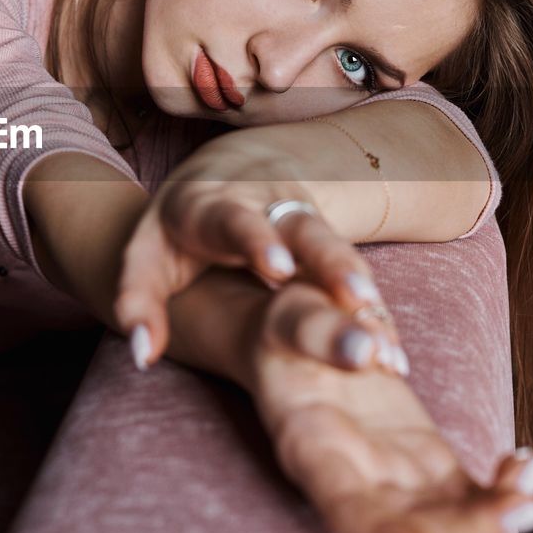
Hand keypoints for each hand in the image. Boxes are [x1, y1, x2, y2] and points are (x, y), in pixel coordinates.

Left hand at [114, 145, 408, 374]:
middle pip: (304, 230)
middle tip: (355, 295)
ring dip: (360, 285)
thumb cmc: (178, 232)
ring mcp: (305, 224)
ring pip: (338, 248)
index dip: (257, 239)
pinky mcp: (328, 247)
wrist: (227, 176)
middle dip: (330, 260)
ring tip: (379, 322)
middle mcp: (267, 209)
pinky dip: (375, 315)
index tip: (277, 266)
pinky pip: (354, 279)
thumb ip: (139, 302)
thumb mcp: (148, 256)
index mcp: (215, 206)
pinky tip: (392, 356)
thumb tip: (143, 355)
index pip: (237, 219)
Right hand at [247, 278, 532, 532]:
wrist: (297, 340)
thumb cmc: (283, 329)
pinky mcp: (426, 464)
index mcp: (310, 449)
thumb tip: (366, 349)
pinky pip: (469, 492)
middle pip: (408, 524)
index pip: (345, 509)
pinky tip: (530, 464)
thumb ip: (320, 331)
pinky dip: (503, 487)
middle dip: (466, 528)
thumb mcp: (289, 317)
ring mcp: (393, 476)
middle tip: (522, 507)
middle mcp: (353, 477)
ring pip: (447, 516)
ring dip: (496, 511)